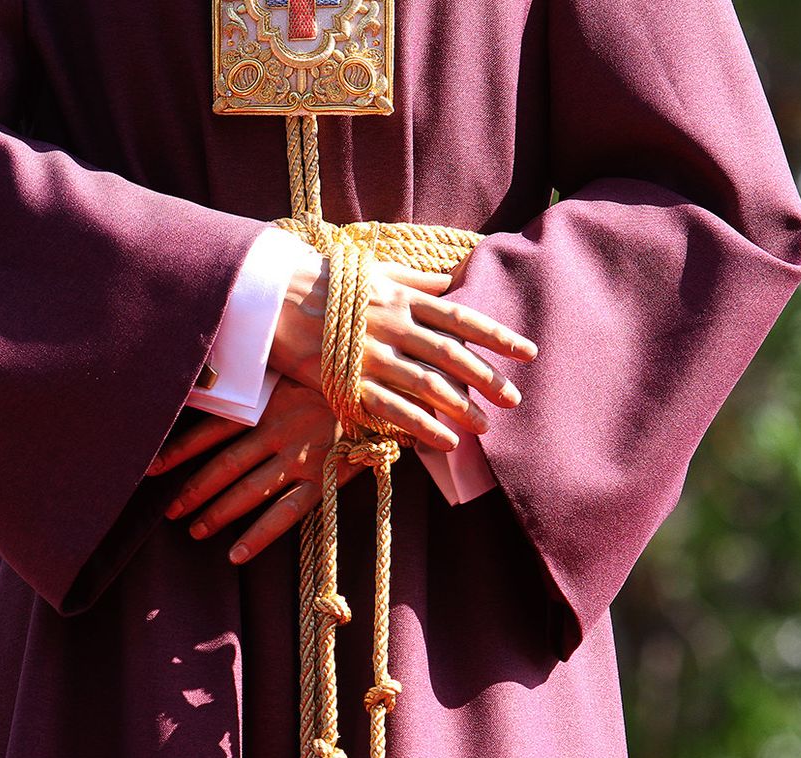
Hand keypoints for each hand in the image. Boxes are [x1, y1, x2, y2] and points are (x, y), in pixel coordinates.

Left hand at [146, 378, 364, 563]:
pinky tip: (236, 555)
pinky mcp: (325, 478)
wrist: (389, 387)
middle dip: (193, 489)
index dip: (180, 449)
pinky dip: (259, 535)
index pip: (212, 427)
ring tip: (194, 531)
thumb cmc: (335, 374)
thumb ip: (259, 376)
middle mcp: (280, 429)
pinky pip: (287, 513)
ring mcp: (302, 456)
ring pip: (250, 490)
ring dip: (218, 512)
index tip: (151, 467)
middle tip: (167, 511)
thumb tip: (212, 376)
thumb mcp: (295, 365)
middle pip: (224, 464)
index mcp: (268, 399)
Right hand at [268, 254, 536, 451]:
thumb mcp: (375, 273)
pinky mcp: (349, 381)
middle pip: (450, 354)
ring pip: (426, 384)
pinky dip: (421, 426)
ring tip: (486, 427)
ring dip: (460, 407)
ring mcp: (370, 354)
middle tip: (513, 399)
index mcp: (403, 298)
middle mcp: (392, 325)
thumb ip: (416, 281)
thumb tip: (453, 280)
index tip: (527, 352)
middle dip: (486, 377)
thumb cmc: (327, 284)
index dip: (497, 335)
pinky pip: (391, 408)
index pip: (460, 318)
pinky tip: (446, 442)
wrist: (272, 298)